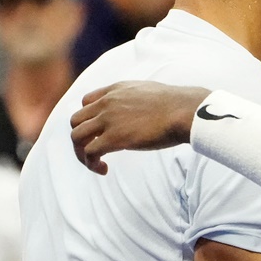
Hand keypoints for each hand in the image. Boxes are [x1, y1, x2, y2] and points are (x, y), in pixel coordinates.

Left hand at [70, 82, 205, 173]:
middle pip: (76, 121)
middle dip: (81, 139)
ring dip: (82, 153)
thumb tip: (144, 111)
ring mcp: (108, 119)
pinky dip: (91, 163)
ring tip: (96, 164)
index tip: (100, 133)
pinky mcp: (114, 138)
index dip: (89, 120)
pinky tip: (104, 169)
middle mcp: (107, 103)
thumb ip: (137, 99)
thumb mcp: (150, 92)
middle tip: (95, 152)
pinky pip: (90, 152)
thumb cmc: (177, 106)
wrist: (184, 111)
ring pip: (77, 136)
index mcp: (116, 91)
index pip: (86, 102)